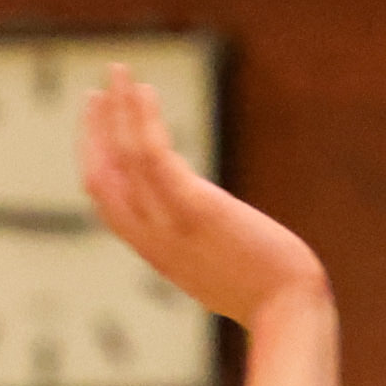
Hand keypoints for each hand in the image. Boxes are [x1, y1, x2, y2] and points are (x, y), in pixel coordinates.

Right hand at [77, 65, 326, 322]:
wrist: (290, 314)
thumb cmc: (270, 299)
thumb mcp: (220, 277)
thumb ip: (201, 252)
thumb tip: (211, 235)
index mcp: (157, 254)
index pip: (108, 205)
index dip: (98, 165)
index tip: (101, 133)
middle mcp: (152, 239)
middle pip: (102, 178)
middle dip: (94, 132)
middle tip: (97, 93)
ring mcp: (168, 223)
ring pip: (122, 157)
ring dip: (116, 108)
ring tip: (118, 71)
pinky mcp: (193, 208)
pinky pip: (152, 154)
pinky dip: (142, 118)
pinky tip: (144, 91)